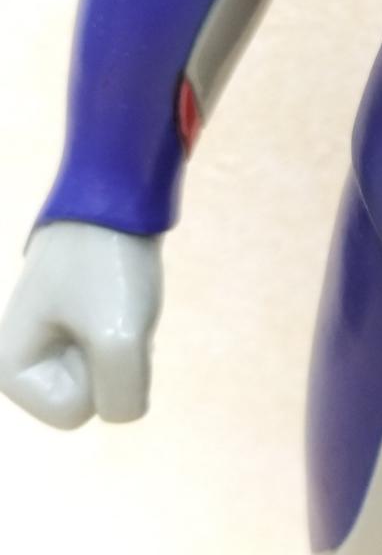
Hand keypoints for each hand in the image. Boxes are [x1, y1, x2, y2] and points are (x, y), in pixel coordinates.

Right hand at [0, 222, 162, 428]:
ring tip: (117, 300)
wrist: (116, 200)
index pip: (76, 414)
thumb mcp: (120, 340)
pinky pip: (123, 349)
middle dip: (117, 357)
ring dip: (129, 340)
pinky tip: (124, 297)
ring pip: (114, 375)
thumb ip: (121, 396)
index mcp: (10, 372)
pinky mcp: (79, 326)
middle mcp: (23, 364)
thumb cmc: (108, 267)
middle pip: (95, 398)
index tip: (91, 319)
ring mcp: (52, 345)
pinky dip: (134, 327)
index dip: (100, 371)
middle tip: (110, 307)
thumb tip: (124, 410)